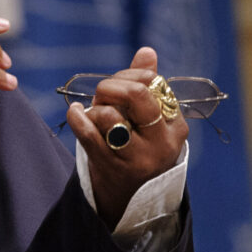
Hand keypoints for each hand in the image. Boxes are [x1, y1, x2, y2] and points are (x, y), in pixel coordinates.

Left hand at [65, 47, 188, 228]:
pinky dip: (77, 118)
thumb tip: (146, 51)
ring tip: (94, 115)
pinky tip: (75, 113)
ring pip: (110, 116)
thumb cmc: (140, 148)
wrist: (130, 199)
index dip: (129, 77)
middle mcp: (162, 142)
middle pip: (136, 96)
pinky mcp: (112, 169)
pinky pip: (88, 135)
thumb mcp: (150, 119)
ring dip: (95, 110)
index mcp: (176, 126)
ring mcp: (137, 158)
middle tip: (102, 93)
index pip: (153, 85)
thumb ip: (147, 84)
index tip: (118, 83)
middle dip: (111, 86)